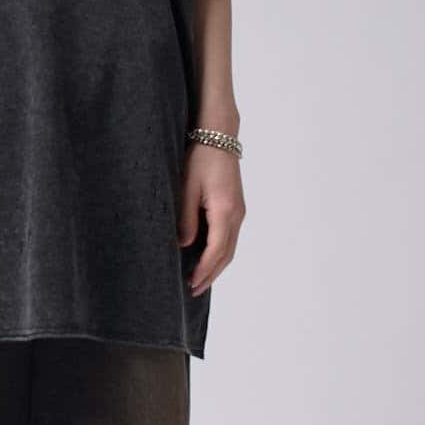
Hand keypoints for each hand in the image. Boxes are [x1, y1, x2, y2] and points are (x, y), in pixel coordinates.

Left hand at [178, 142, 244, 297]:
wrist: (218, 134)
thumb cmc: (200, 157)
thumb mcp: (187, 188)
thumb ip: (186, 219)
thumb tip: (185, 246)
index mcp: (225, 211)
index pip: (216, 251)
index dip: (204, 271)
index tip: (191, 284)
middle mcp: (237, 214)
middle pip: (227, 254)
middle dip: (211, 274)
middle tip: (194, 290)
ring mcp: (239, 210)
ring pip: (230, 247)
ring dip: (216, 265)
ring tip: (200, 278)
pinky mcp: (236, 206)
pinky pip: (230, 236)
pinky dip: (220, 251)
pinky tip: (207, 256)